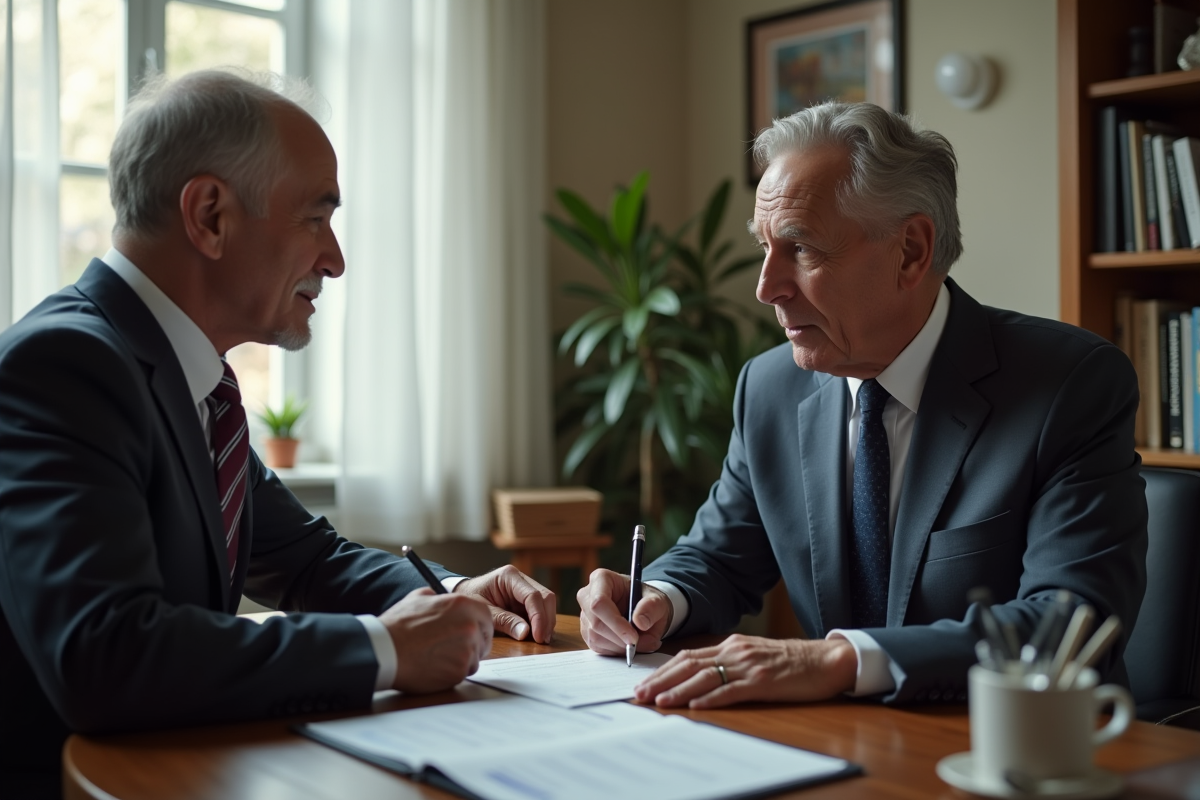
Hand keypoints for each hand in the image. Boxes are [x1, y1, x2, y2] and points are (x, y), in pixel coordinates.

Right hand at [380, 588, 492, 693]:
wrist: (386, 650)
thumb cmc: (399, 625)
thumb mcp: (419, 597)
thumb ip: (438, 598)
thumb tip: (440, 599)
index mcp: (463, 606)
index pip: (486, 617)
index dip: (479, 626)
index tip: (473, 632)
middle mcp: (470, 627)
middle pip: (484, 639)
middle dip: (474, 644)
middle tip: (456, 648)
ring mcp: (467, 650)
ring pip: (475, 658)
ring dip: (462, 659)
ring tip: (439, 657)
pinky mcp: (459, 671)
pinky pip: (463, 673)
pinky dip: (452, 672)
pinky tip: (435, 667)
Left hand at [453, 564, 555, 642]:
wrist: (463, 594)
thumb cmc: (470, 599)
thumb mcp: (484, 612)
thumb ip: (504, 621)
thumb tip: (526, 633)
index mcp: (509, 576)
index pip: (532, 595)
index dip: (539, 616)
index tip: (539, 636)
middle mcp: (521, 579)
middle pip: (545, 597)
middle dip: (546, 619)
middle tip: (543, 640)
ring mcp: (525, 588)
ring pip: (546, 603)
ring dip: (546, 621)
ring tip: (541, 639)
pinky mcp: (526, 599)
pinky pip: (540, 609)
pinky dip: (541, 622)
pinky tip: (538, 635)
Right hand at [577, 568, 671, 655]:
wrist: (644, 611)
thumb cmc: (648, 601)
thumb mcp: (657, 600)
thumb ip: (651, 608)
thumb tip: (640, 623)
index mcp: (601, 579)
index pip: (599, 602)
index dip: (615, 622)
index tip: (633, 637)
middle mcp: (588, 596)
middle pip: (595, 622)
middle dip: (619, 638)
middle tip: (639, 644)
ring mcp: (585, 615)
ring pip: (596, 637)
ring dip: (619, 646)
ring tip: (639, 643)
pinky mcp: (587, 632)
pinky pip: (598, 647)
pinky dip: (616, 651)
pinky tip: (628, 644)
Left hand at [633, 634, 857, 708]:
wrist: (825, 660)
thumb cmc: (790, 661)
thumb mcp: (753, 656)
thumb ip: (728, 662)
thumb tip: (697, 676)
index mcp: (730, 645)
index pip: (687, 656)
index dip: (662, 670)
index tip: (643, 684)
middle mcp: (735, 651)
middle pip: (689, 665)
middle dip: (662, 681)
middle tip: (640, 695)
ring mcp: (748, 666)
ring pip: (705, 676)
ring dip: (679, 690)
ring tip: (659, 702)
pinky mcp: (763, 681)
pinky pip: (732, 690)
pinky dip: (711, 699)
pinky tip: (695, 707)